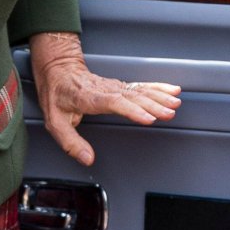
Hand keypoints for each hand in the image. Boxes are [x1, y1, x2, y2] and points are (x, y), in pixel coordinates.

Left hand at [29, 31, 180, 167]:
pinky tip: (171, 90)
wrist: (58, 70)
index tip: (147, 117)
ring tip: (174, 103)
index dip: (132, 110)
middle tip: (168, 112)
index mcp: (89, 98)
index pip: (113, 103)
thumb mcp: (55, 122)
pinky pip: (141, 86)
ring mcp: (114, 86)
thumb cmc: (57, 96)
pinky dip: (158, 88)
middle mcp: (105, 90)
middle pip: (132, 96)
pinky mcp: (120, 86)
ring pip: (139, 90)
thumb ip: (71, 142)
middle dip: (152, 104)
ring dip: (159, 96)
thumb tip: (87, 159)